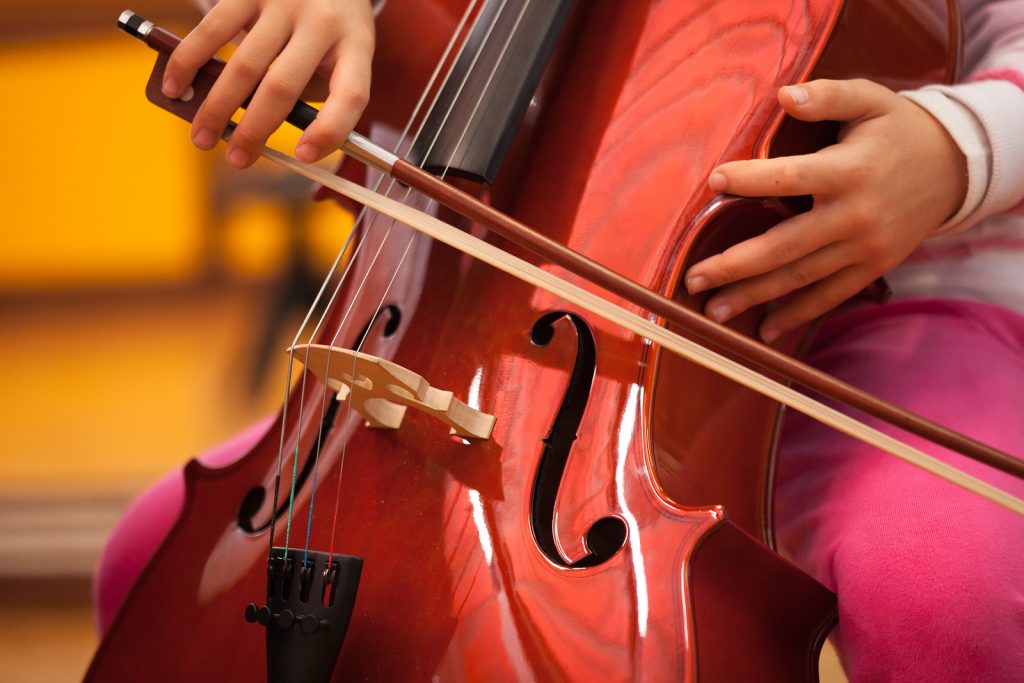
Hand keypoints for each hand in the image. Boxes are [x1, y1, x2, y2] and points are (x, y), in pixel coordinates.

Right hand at [161, 0, 374, 167]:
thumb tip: (255, 135)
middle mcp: (323, 22)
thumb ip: (311, 95)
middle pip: (284, 86)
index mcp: (356, 46)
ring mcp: (284, 3)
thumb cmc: (327, 31)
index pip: (351, 95)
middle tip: (237, 159)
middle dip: (255, 131)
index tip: (304, 156)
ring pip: (245, 65)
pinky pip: (214, 29)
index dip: (329, 131)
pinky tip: (176, 87)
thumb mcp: (338, 58)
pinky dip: (189, 62)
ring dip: (218, 108)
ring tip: (202, 137)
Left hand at [684, 78, 967, 342]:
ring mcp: (863, 248)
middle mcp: (853, 216)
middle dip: (735, 265)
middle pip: (784, 245)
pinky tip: (764, 331)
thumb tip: (784, 96)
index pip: (789, 178)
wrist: (957, 167)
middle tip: (693, 279)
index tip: (714, 180)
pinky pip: (829, 297)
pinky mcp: (872, 267)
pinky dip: (797, 315)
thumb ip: (827, 96)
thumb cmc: (898, 129)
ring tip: (714, 310)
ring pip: (800, 278)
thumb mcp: (869, 100)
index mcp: (847, 171)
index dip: (750, 180)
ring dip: (754, 297)